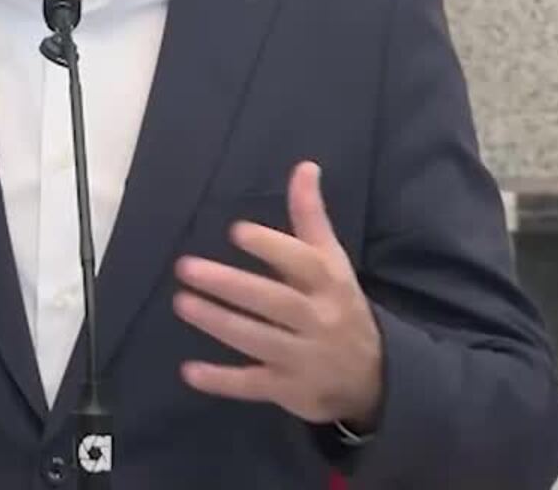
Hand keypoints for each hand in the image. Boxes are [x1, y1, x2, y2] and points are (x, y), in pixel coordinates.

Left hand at [173, 161, 382, 428]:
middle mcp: (319, 319)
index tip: (236, 231)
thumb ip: (312, 217)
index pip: (302, 262)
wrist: (375, 378)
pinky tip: (190, 371)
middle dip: (230, 285)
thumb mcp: (333, 262)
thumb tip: (305, 166)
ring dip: (218, 322)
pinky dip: (222, 381)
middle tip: (186, 267)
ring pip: (258, 339)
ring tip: (182, 302)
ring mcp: (304, 358)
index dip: (271, 247)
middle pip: (273, 301)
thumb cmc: (340, 306)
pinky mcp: (290, 390)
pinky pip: (253, 385)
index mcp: (330, 284)